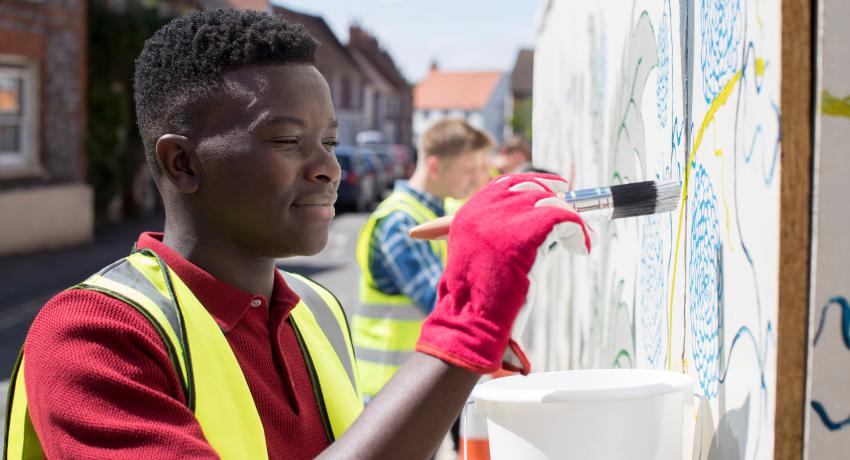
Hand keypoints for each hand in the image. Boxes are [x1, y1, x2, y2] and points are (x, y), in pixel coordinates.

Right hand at [415, 173, 592, 374]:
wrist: (472, 320)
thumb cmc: (476, 301)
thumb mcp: (478, 260)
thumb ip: (495, 239)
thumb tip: (532, 227)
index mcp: (469, 215)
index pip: (504, 185)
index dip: (533, 184)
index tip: (555, 191)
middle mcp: (483, 211)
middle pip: (529, 188)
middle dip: (555, 196)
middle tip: (572, 213)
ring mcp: (503, 219)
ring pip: (550, 202)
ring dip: (571, 218)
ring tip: (582, 237)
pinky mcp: (526, 232)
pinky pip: (564, 219)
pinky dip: (579, 231)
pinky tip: (582, 247)